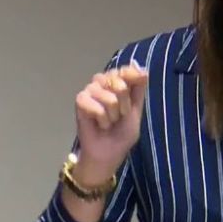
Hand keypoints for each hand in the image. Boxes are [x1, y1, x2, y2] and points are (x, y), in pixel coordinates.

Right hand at [74, 61, 147, 179]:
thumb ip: (138, 90)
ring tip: (109, 121)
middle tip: (119, 116)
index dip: (132, 76)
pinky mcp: (80, 101)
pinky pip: (95, 106)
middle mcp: (103, 82)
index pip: (125, 70)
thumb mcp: (136, 110)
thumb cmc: (122, 132)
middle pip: (118, 82)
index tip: (138, 82)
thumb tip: (142, 69)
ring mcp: (90, 90)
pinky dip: (101, 119)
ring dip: (112, 115)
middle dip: (124, 104)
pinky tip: (99, 124)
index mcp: (117, 82)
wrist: (108, 152)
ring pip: (108, 97)